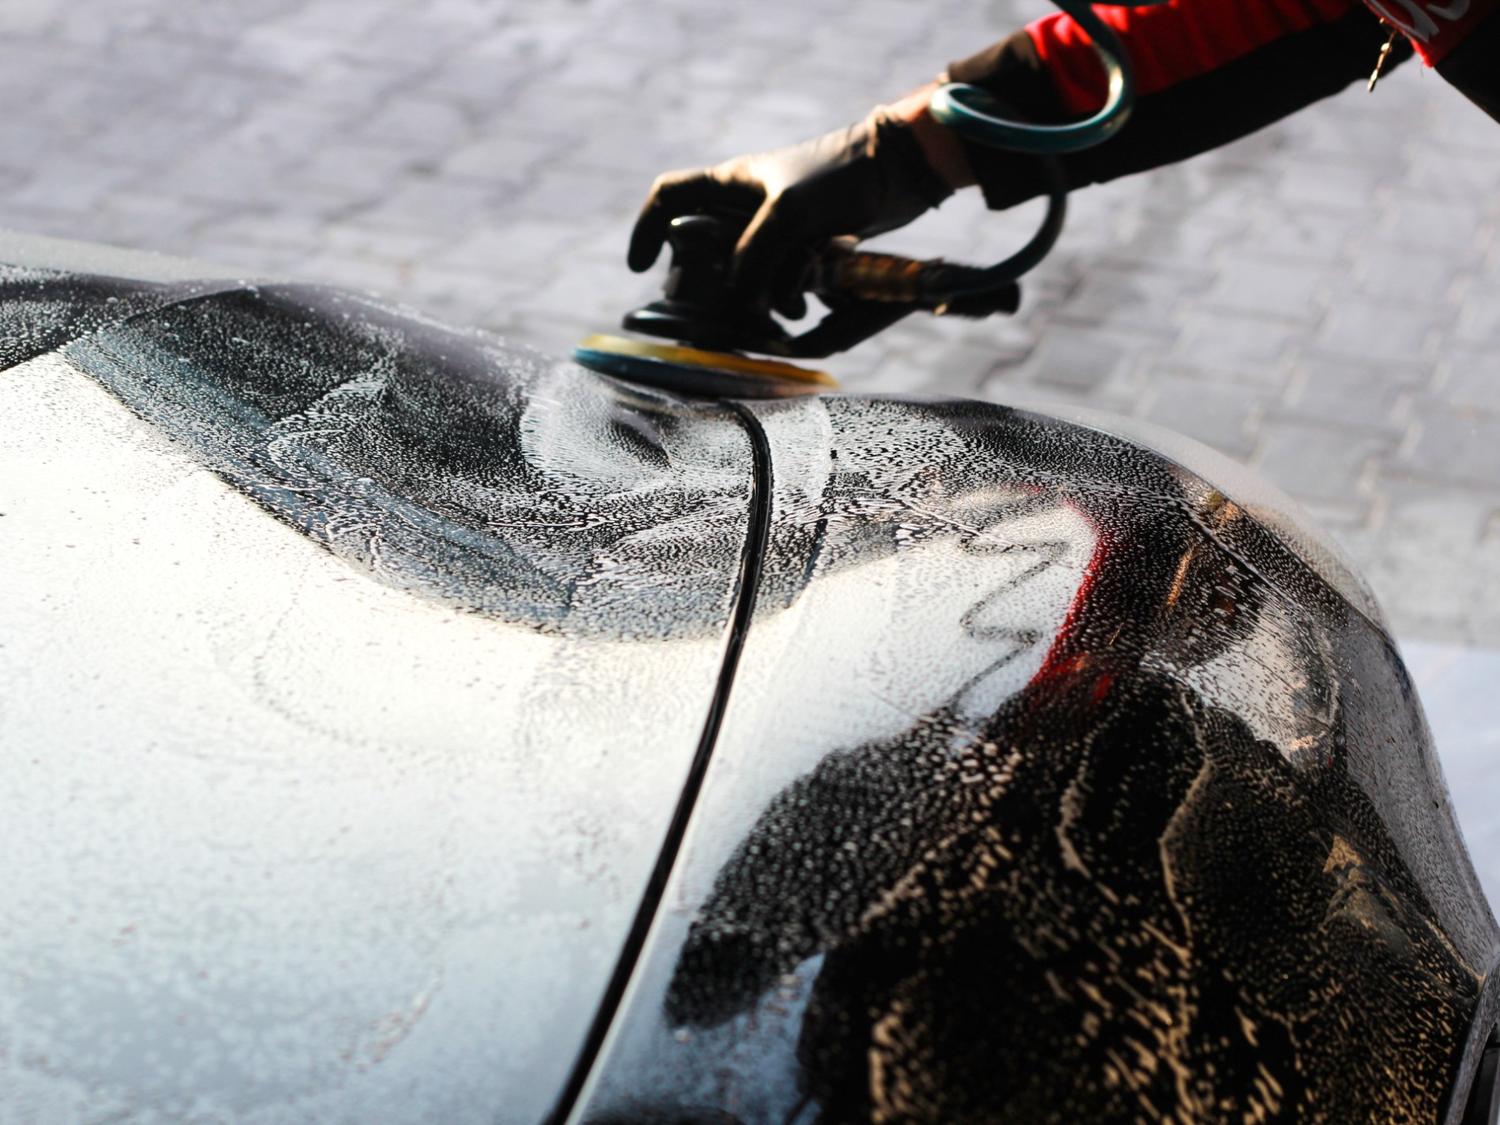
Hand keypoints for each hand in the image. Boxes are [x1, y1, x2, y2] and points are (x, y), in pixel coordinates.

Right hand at [628, 92, 964, 317]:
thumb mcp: (787, 214)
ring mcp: (777, 232)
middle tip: (716, 315)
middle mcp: (747, 208)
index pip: (669, 198)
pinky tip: (801, 310)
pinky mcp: (805, 251)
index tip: (639, 267)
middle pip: (703, 254)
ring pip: (744, 277)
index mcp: (731, 184)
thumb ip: (753, 258)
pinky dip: (785, 301)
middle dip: (708, 289)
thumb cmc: (841, 177)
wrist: (901, 172)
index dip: (647, 230)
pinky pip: (780, 285)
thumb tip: (739, 303)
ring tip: (775, 315)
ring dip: (755, 300)